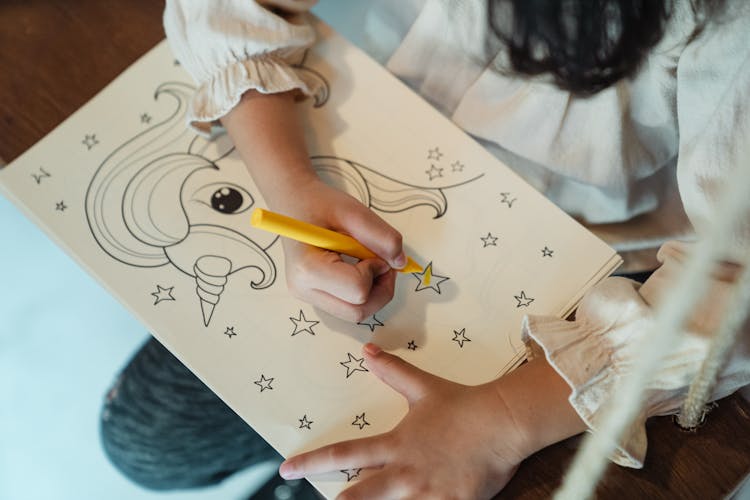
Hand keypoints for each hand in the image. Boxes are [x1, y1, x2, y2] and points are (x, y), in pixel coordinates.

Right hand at [222, 91, 405, 321]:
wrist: (294, 202)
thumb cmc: (320, 204)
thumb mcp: (354, 212)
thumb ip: (381, 237)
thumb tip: (400, 263)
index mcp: (307, 268)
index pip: (357, 290)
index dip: (375, 271)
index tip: (371, 250)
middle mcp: (303, 289)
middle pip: (357, 312)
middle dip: (380, 290)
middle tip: (382, 262)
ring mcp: (307, 297)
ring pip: (355, 315)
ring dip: (373, 293)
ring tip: (368, 264)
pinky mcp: (313, 297)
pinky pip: (347, 307)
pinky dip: (362, 294)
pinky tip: (357, 269)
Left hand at [279, 343, 528, 498]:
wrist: (501, 423)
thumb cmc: (462, 405)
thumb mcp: (423, 387)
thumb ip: (393, 371)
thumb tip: (367, 350)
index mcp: (394, 444)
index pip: (344, 453)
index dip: (312, 462)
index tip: (286, 470)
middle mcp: (404, 472)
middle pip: (358, 496)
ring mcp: (426, 494)